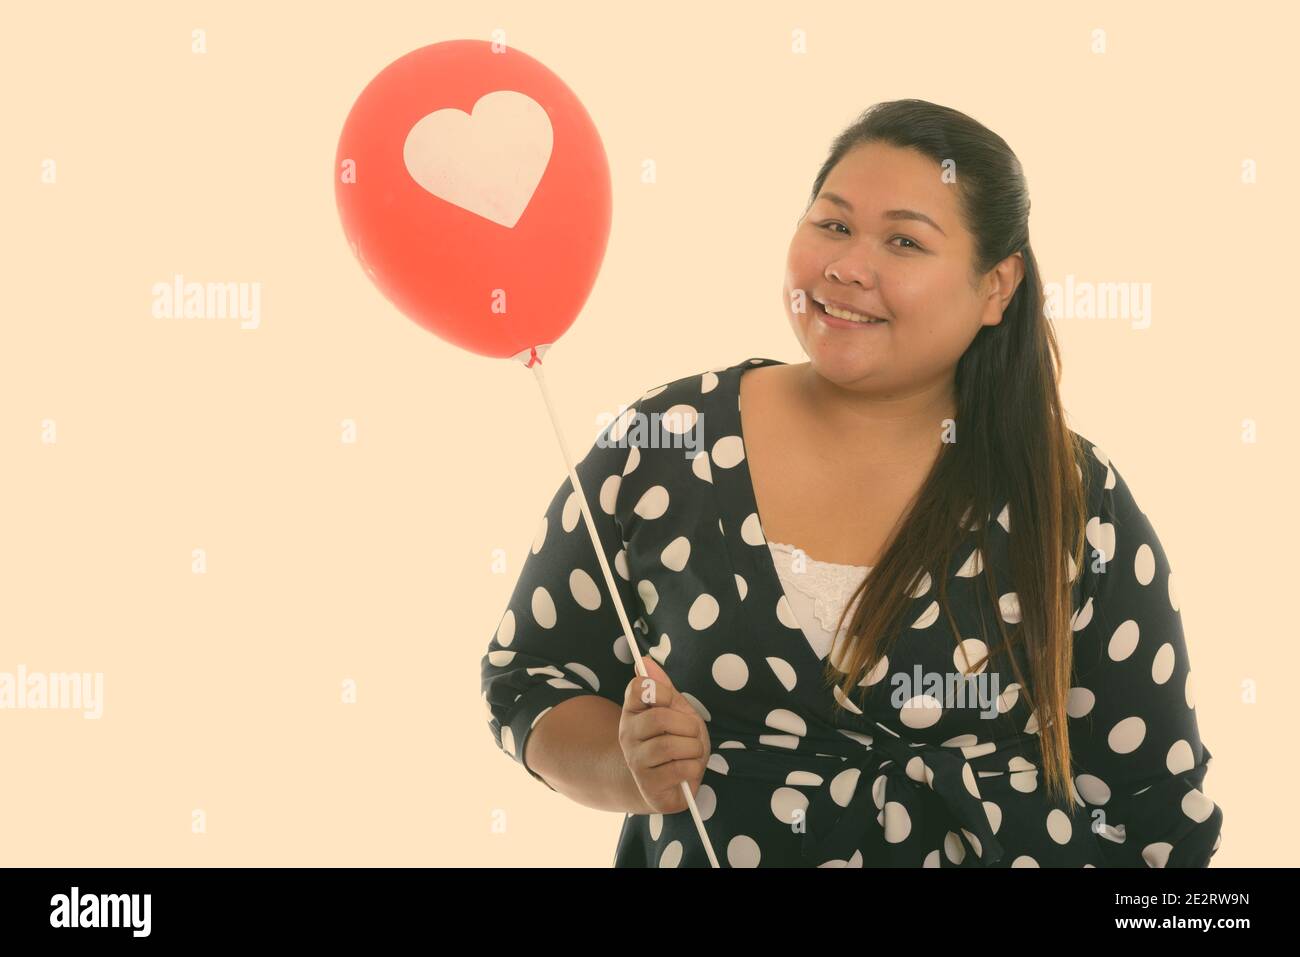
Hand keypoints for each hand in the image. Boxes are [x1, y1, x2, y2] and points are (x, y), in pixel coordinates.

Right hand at [618, 655, 710, 814]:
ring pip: (669, 746)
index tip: (672, 704)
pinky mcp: (648, 785)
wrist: (667, 785)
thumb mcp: (676, 712)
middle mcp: (627, 734)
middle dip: (688, 726)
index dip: (663, 692)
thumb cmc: (675, 743)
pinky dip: (693, 768)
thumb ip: (664, 688)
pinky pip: (679, 769)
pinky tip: (689, 770)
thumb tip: (645, 659)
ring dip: (693, 749)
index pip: (638, 687)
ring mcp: (635, 761)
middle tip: (692, 734)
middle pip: (659, 718)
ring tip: (693, 753)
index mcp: (632, 711)